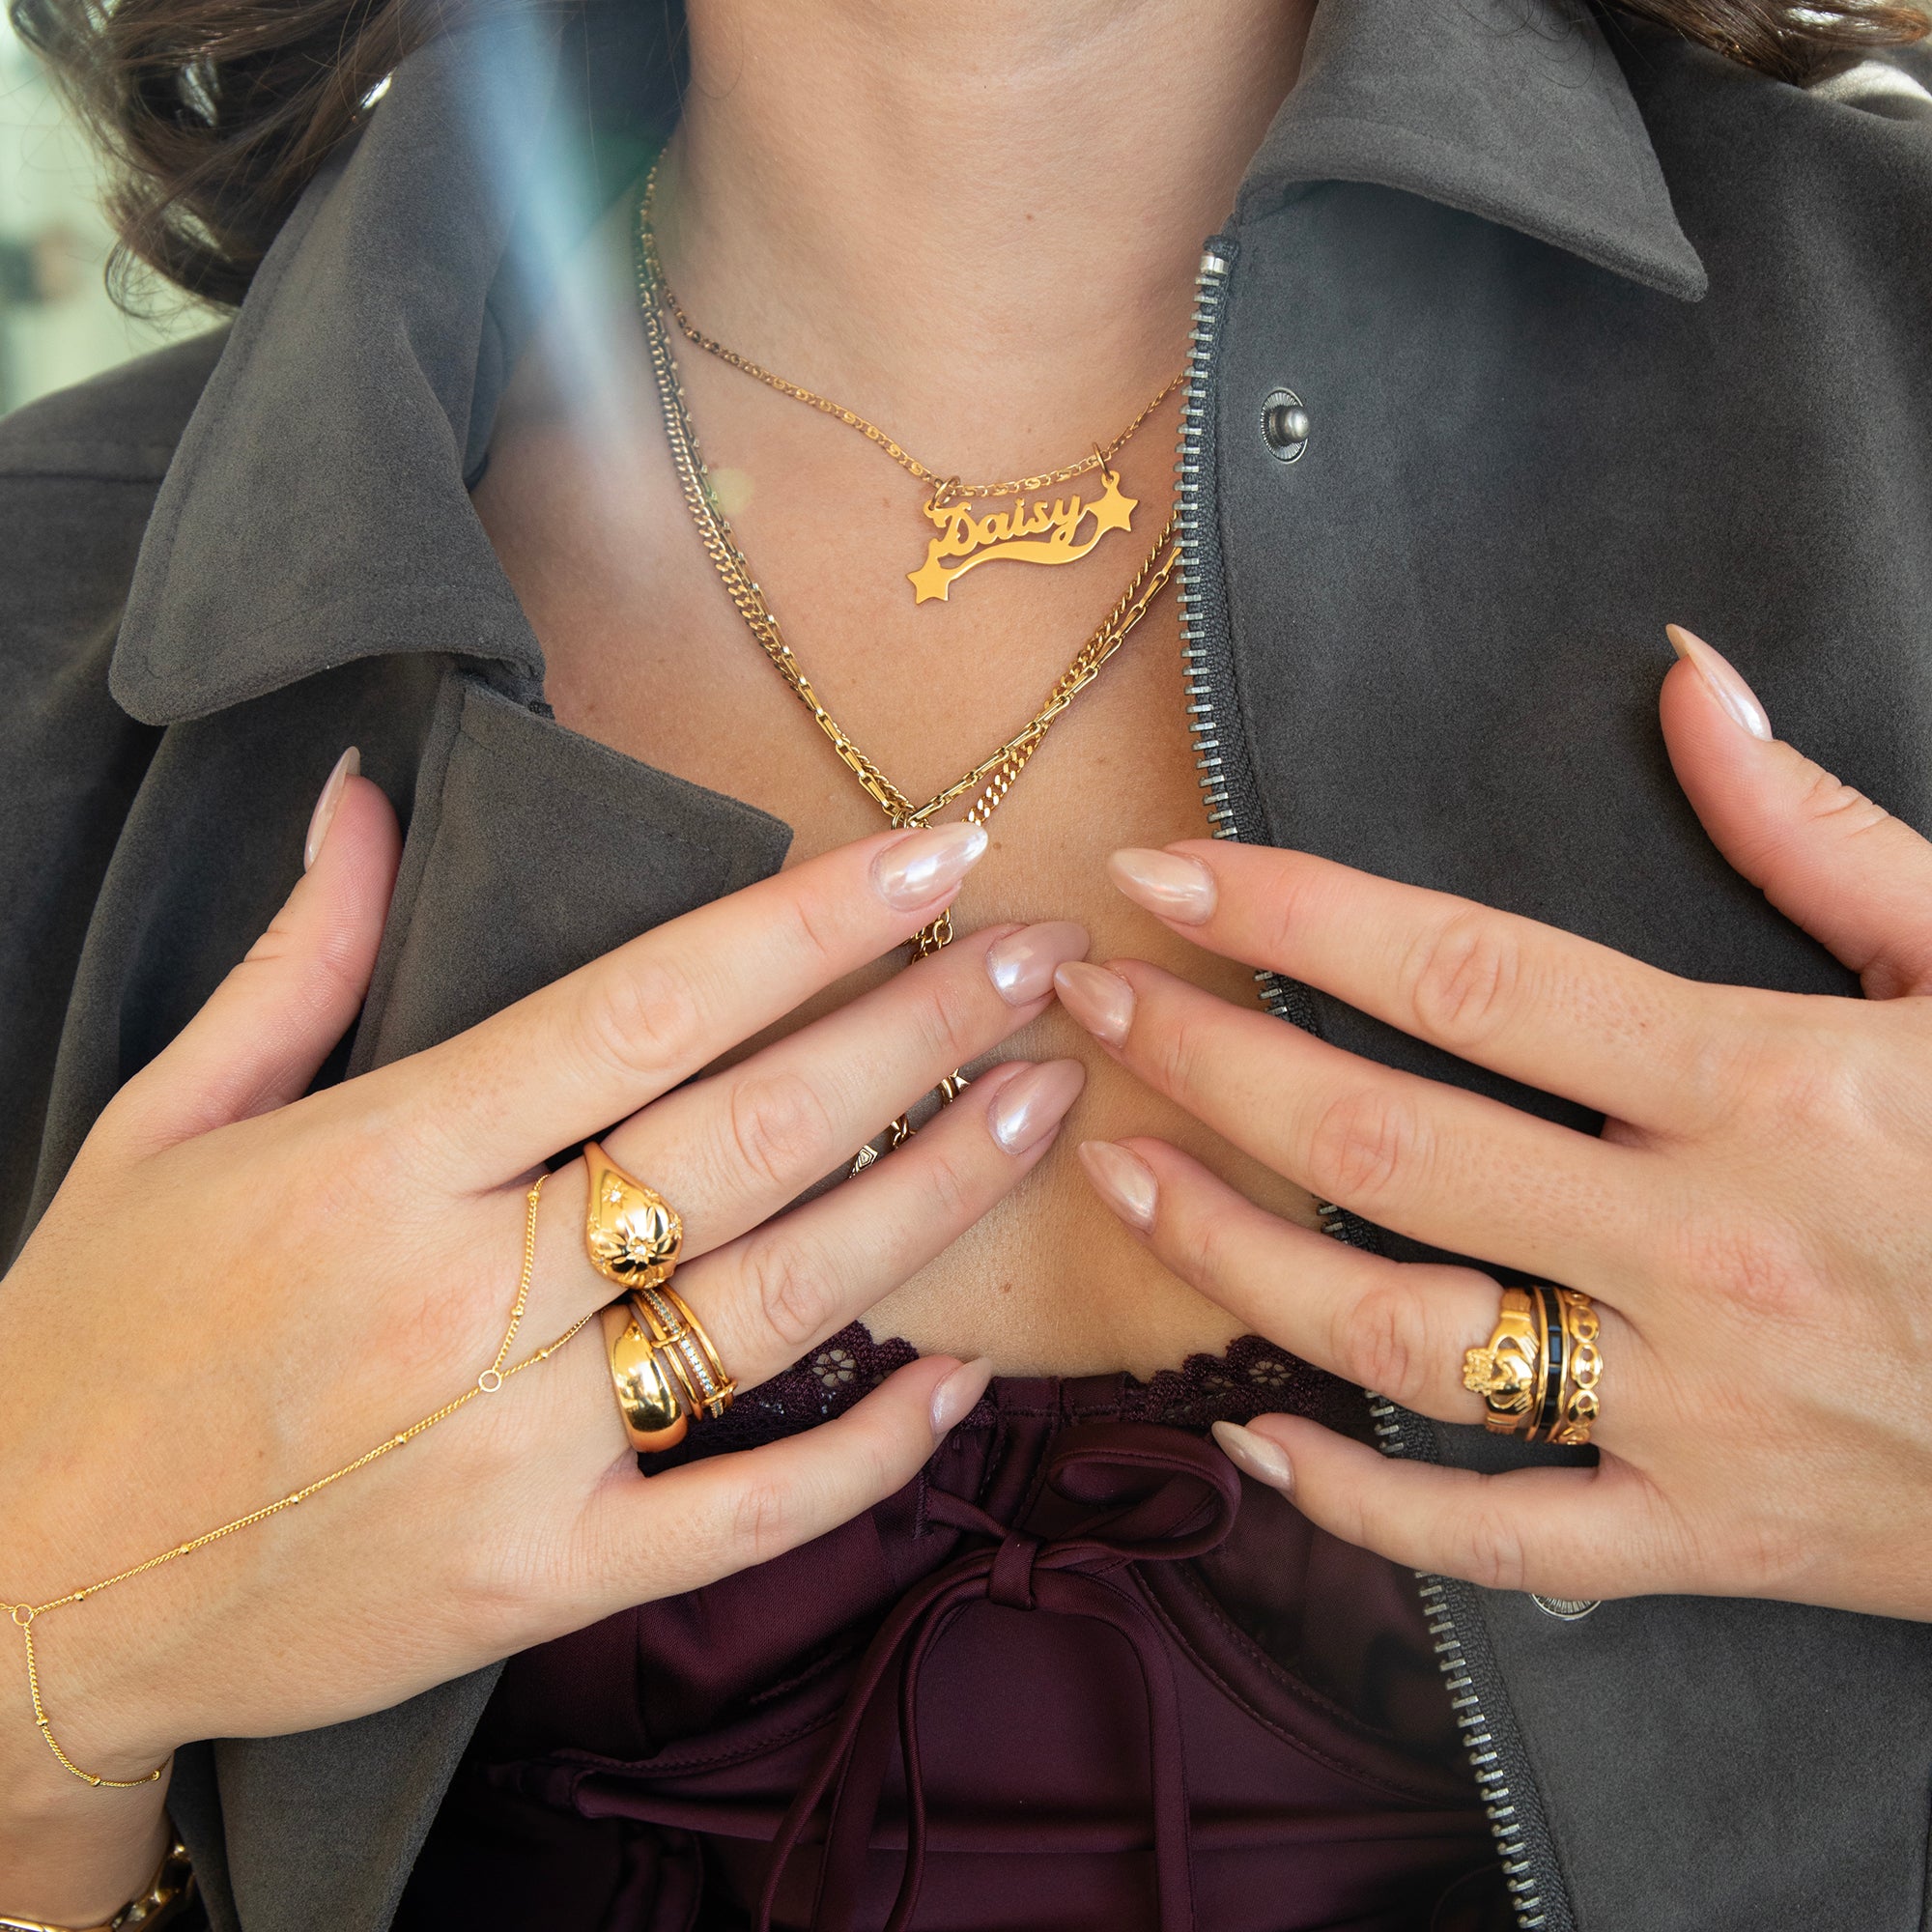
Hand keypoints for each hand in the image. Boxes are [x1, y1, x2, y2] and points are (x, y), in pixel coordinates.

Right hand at [0, 763, 1086, 1921]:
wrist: (13, 1593)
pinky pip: (744, 1512)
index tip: (934, 857)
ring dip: (934, 1196)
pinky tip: (966, 1372)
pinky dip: (869, 1452)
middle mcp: (468, 1295)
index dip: (808, 924)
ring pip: (782, 1305)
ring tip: (1046, 1102)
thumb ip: (297, 957)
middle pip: (752, 1137)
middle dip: (919, 1035)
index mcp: (382, 1161)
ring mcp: (516, 1451)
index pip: (643, 1007)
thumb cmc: (92, 1338)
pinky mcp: (541, 1581)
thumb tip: (370, 796)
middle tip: (1043, 960)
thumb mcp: (163, 1125)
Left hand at [1056, 626, 1931, 1620]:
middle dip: (1207, 1063)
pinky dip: (1362, 1506)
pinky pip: (1499, 1539)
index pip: (1461, 976)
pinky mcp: (1715, 1537)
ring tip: (1119, 1183)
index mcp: (1765, 1084)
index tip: (1163, 881)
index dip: (1288, 917)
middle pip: (1382, 1143)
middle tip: (1086, 1005)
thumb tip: (1691, 688)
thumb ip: (1821, 832)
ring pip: (1395, 1336)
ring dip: (1228, 1259)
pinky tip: (1252, 1443)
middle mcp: (1703, 1246)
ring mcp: (1696, 1408)